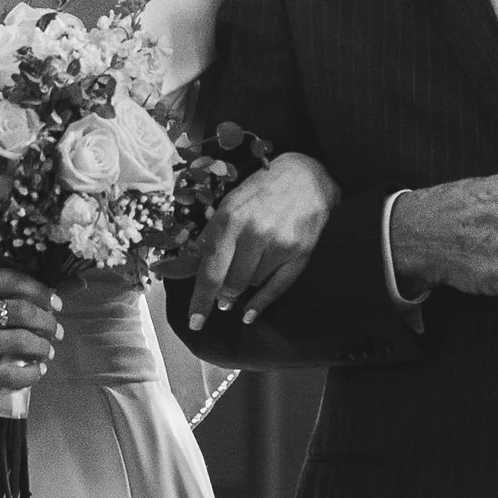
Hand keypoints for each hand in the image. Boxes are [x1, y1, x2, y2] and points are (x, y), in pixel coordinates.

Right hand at [0, 270, 62, 399]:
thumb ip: (3, 292)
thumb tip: (62, 293)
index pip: (11, 280)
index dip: (41, 291)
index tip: (56, 304)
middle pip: (21, 311)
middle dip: (47, 322)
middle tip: (56, 331)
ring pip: (20, 342)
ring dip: (44, 347)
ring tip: (48, 351)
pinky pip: (12, 374)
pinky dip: (33, 372)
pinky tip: (37, 371)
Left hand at [187, 152, 339, 329]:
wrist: (307, 176)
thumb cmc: (261, 192)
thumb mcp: (229, 205)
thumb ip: (211, 236)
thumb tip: (190, 270)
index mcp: (230, 219)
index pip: (211, 270)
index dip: (201, 300)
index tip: (195, 322)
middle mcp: (255, 233)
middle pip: (231, 284)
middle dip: (225, 291)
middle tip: (225, 292)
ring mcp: (280, 244)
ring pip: (252, 285)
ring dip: (247, 282)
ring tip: (251, 265)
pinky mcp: (300, 253)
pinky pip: (276, 288)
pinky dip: (260, 303)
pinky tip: (249, 314)